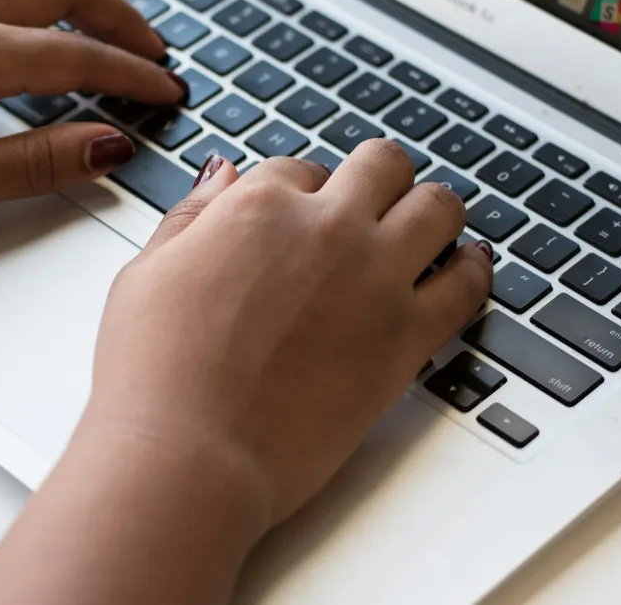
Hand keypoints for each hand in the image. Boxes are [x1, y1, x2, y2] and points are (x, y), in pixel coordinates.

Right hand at [84, 143, 495, 524]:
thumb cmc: (153, 376)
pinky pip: (469, 284)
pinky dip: (474, 270)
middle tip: (374, 201)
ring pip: (439, 207)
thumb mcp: (146, 274)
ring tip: (428, 226)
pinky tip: (468, 268)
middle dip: (376, 179)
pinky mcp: (407, 338)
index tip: (300, 219)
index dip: (301, 193)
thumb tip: (222, 177)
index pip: (300, 170)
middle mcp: (326, 229)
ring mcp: (375, 280)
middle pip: (381, 166)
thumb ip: (191, 217)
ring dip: (432, 211)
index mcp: (259, 207)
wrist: (188, 454)